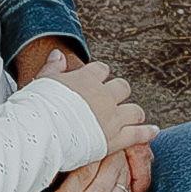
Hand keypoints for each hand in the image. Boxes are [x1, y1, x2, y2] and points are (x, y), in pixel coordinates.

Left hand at [39, 139, 145, 191]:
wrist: (95, 123)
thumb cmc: (72, 136)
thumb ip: (55, 157)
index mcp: (99, 144)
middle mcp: (117, 158)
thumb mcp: (63, 142)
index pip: (84, 177)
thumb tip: (40, 178)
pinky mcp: (130, 186)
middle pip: (99, 191)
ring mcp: (127, 172)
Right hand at [41, 54, 157, 163]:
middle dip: (119, 93)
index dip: (100, 76)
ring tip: (134, 116)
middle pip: (122, 87)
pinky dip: (147, 132)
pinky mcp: (116, 138)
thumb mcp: (42, 82)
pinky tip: (154, 131)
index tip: (97, 82)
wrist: (42, 131)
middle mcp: (103, 95)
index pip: (101, 70)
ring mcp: (112, 116)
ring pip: (134, 109)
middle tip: (113, 102)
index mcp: (86, 78)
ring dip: (134, 112)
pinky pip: (138, 133)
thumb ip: (52, 68)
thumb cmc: (36, 108)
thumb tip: (58, 53)